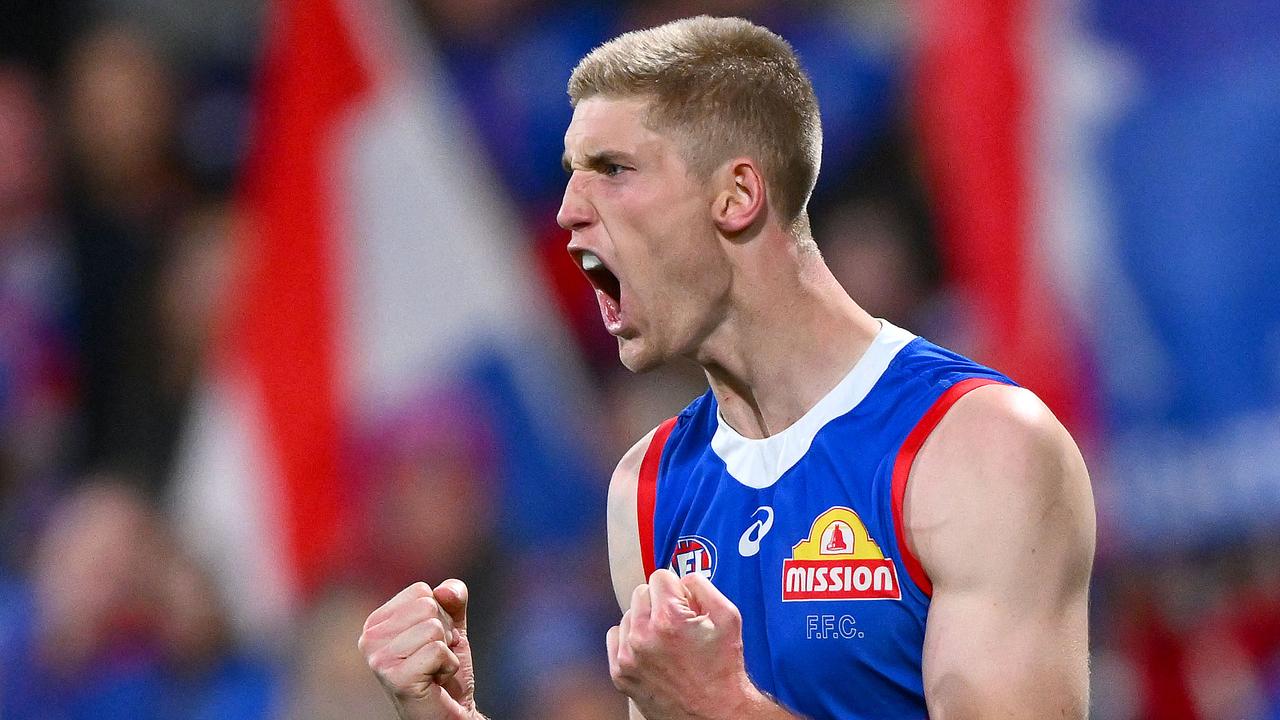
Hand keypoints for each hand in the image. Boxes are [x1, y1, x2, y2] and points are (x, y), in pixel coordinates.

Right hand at [359, 580, 479, 719]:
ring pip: (433, 628)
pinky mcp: (396, 678)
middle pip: (427, 606)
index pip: (420, 591)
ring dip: (446, 651)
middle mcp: (370, 640)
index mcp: (377, 622)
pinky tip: (435, 681)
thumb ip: (451, 598)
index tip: (432, 641)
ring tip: (433, 669)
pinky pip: (437, 651)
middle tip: (435, 657)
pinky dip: (448, 666)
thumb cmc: (444, 669)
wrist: (450, 711)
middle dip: (444, 632)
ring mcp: (379, 660)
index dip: (439, 614)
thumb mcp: (451, 625)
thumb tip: (443, 590)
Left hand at [607, 569, 766, 719]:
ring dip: (645, 620)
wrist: (715, 713)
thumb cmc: (724, 666)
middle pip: (641, 592)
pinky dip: (630, 638)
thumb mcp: (728, 617)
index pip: (660, 576)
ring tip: (666, 640)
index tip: (685, 604)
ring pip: (628, 614)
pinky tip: (650, 649)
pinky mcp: (620, 673)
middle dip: (660, 602)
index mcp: (669, 618)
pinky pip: (615, 636)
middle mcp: (643, 635)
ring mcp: (628, 656)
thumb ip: (703, 586)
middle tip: (677, 622)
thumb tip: (682, 577)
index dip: (677, 589)